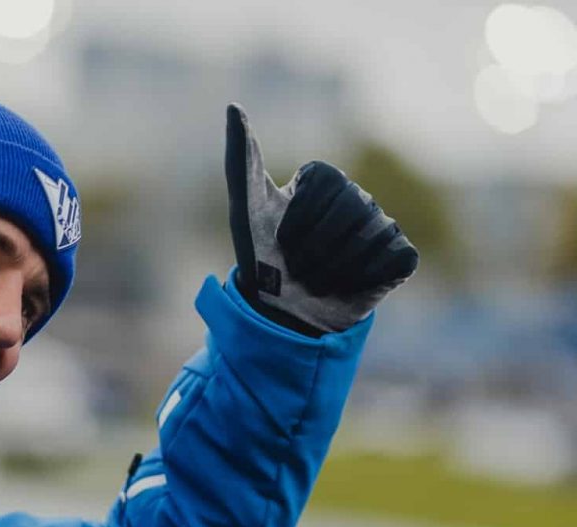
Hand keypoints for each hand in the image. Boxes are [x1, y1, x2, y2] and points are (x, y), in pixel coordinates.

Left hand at [225, 104, 418, 336]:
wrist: (281, 314)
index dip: (299, 219)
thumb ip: (240, 158)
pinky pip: (395, 258)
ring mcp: (382, 225)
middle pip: (349, 211)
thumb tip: (232, 106)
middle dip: (314, 248)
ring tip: (317, 280)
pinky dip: (365, 277)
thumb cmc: (261, 259)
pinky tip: (347, 285)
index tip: (281, 238)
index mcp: (324, 179)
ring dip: (334, 268)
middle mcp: (357, 197)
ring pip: (372, 237)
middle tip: (297, 267)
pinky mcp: (401, 256)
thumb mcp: (245, 210)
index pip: (326, 184)